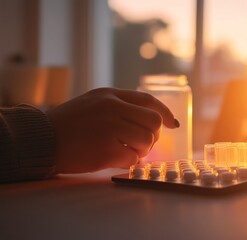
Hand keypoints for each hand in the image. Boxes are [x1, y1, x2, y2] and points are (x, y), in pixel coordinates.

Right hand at [46, 88, 178, 173]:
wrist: (42, 139)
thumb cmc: (70, 122)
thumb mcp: (94, 102)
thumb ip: (121, 106)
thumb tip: (153, 119)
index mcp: (110, 95)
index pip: (149, 100)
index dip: (165, 112)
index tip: (173, 124)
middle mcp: (112, 108)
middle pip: (153, 122)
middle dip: (152, 136)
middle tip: (141, 142)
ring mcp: (109, 129)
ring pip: (147, 141)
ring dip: (141, 150)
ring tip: (126, 151)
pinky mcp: (105, 151)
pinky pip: (133, 159)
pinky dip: (129, 162)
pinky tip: (116, 159)